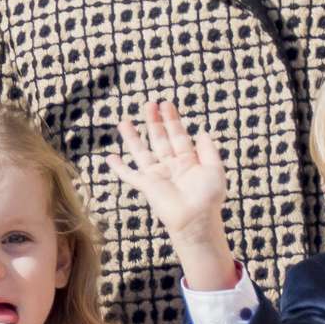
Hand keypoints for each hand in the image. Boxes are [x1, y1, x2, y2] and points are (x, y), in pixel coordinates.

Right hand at [105, 102, 235, 290]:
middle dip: (154, 121)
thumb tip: (201, 132)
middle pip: (159, 139)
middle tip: (149, 104)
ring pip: (141, 152)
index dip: (172, 119)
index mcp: (187, 161)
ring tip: (124, 122)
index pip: (178, 135)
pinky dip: (119, 168)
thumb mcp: (215, 169)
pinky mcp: (147, 186)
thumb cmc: (208, 197)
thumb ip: (208, 150)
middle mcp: (171, 166)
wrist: (197, 219)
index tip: (166, 104)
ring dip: (133, 137)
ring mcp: (157, 175)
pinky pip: (129, 175)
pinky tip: (109, 158)